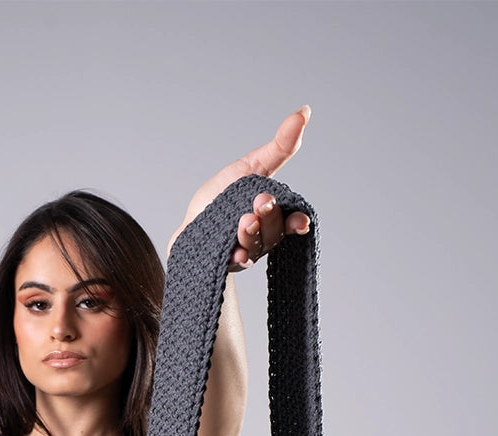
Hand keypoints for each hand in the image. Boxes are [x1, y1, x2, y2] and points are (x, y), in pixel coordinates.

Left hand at [169, 106, 312, 270]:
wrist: (191, 226)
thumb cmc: (221, 197)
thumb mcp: (251, 167)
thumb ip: (280, 147)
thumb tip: (305, 110)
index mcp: (272, 217)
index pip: (291, 222)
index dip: (297, 222)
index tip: (300, 220)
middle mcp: (262, 238)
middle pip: (273, 232)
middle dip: (269, 217)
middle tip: (261, 201)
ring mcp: (244, 253)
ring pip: (255, 247)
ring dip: (252, 234)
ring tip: (245, 220)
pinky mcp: (223, 263)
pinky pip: (233, 263)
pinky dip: (237, 258)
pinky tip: (236, 253)